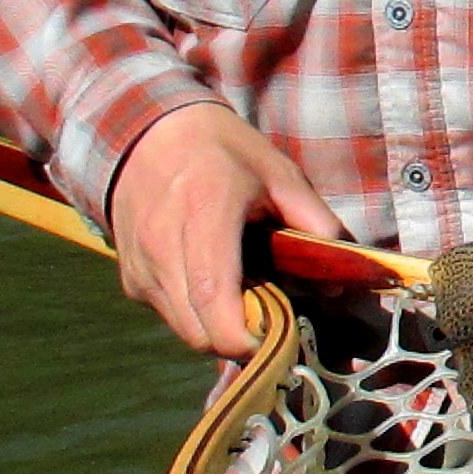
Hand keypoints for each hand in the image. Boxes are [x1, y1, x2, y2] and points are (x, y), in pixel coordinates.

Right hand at [110, 103, 345, 357]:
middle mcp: (162, 248)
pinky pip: (170, 316)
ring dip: (221, 330)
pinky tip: (220, 285)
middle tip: (277, 321)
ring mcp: (140, 267)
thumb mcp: (280, 175)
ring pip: (185, 331)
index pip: (215, 300)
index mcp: (203, 216)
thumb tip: (342, 277)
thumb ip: (316, 224)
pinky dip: (199, 316)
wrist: (146, 132)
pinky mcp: (130, 279)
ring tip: (251, 297)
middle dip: (243, 341)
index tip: (283, 340)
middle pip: (200, 332)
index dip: (248, 339)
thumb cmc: (222, 151)